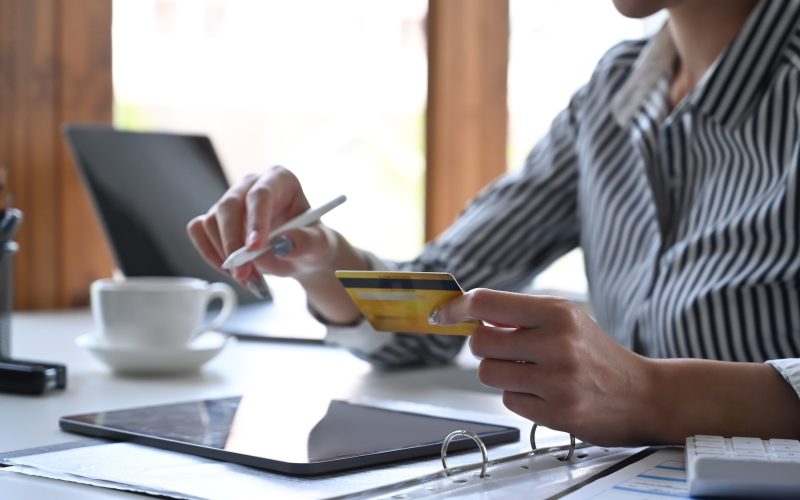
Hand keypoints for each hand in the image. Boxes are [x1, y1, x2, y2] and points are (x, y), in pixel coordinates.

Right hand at [186, 166, 335, 284]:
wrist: (300, 253)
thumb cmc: (311, 243)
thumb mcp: (319, 245)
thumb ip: (305, 242)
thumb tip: (283, 245)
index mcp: (280, 180)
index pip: (261, 194)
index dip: (256, 220)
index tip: (255, 248)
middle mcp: (251, 185)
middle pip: (228, 206)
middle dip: (233, 242)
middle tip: (243, 273)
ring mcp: (230, 200)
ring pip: (210, 221)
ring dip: (224, 255)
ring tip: (248, 277)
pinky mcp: (215, 218)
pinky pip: (198, 231)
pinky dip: (209, 253)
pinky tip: (230, 271)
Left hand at [433, 289, 656, 445]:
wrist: (643, 395)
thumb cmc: (597, 354)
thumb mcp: (567, 320)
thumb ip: (521, 316)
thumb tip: (469, 314)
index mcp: (557, 312)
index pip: (487, 302)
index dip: (456, 307)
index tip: (441, 314)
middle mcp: (557, 344)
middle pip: (480, 342)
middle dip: (483, 347)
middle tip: (504, 349)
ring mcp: (557, 381)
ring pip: (488, 373)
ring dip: (500, 373)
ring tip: (529, 372)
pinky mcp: (557, 413)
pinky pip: (508, 400)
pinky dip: (518, 396)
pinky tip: (544, 393)